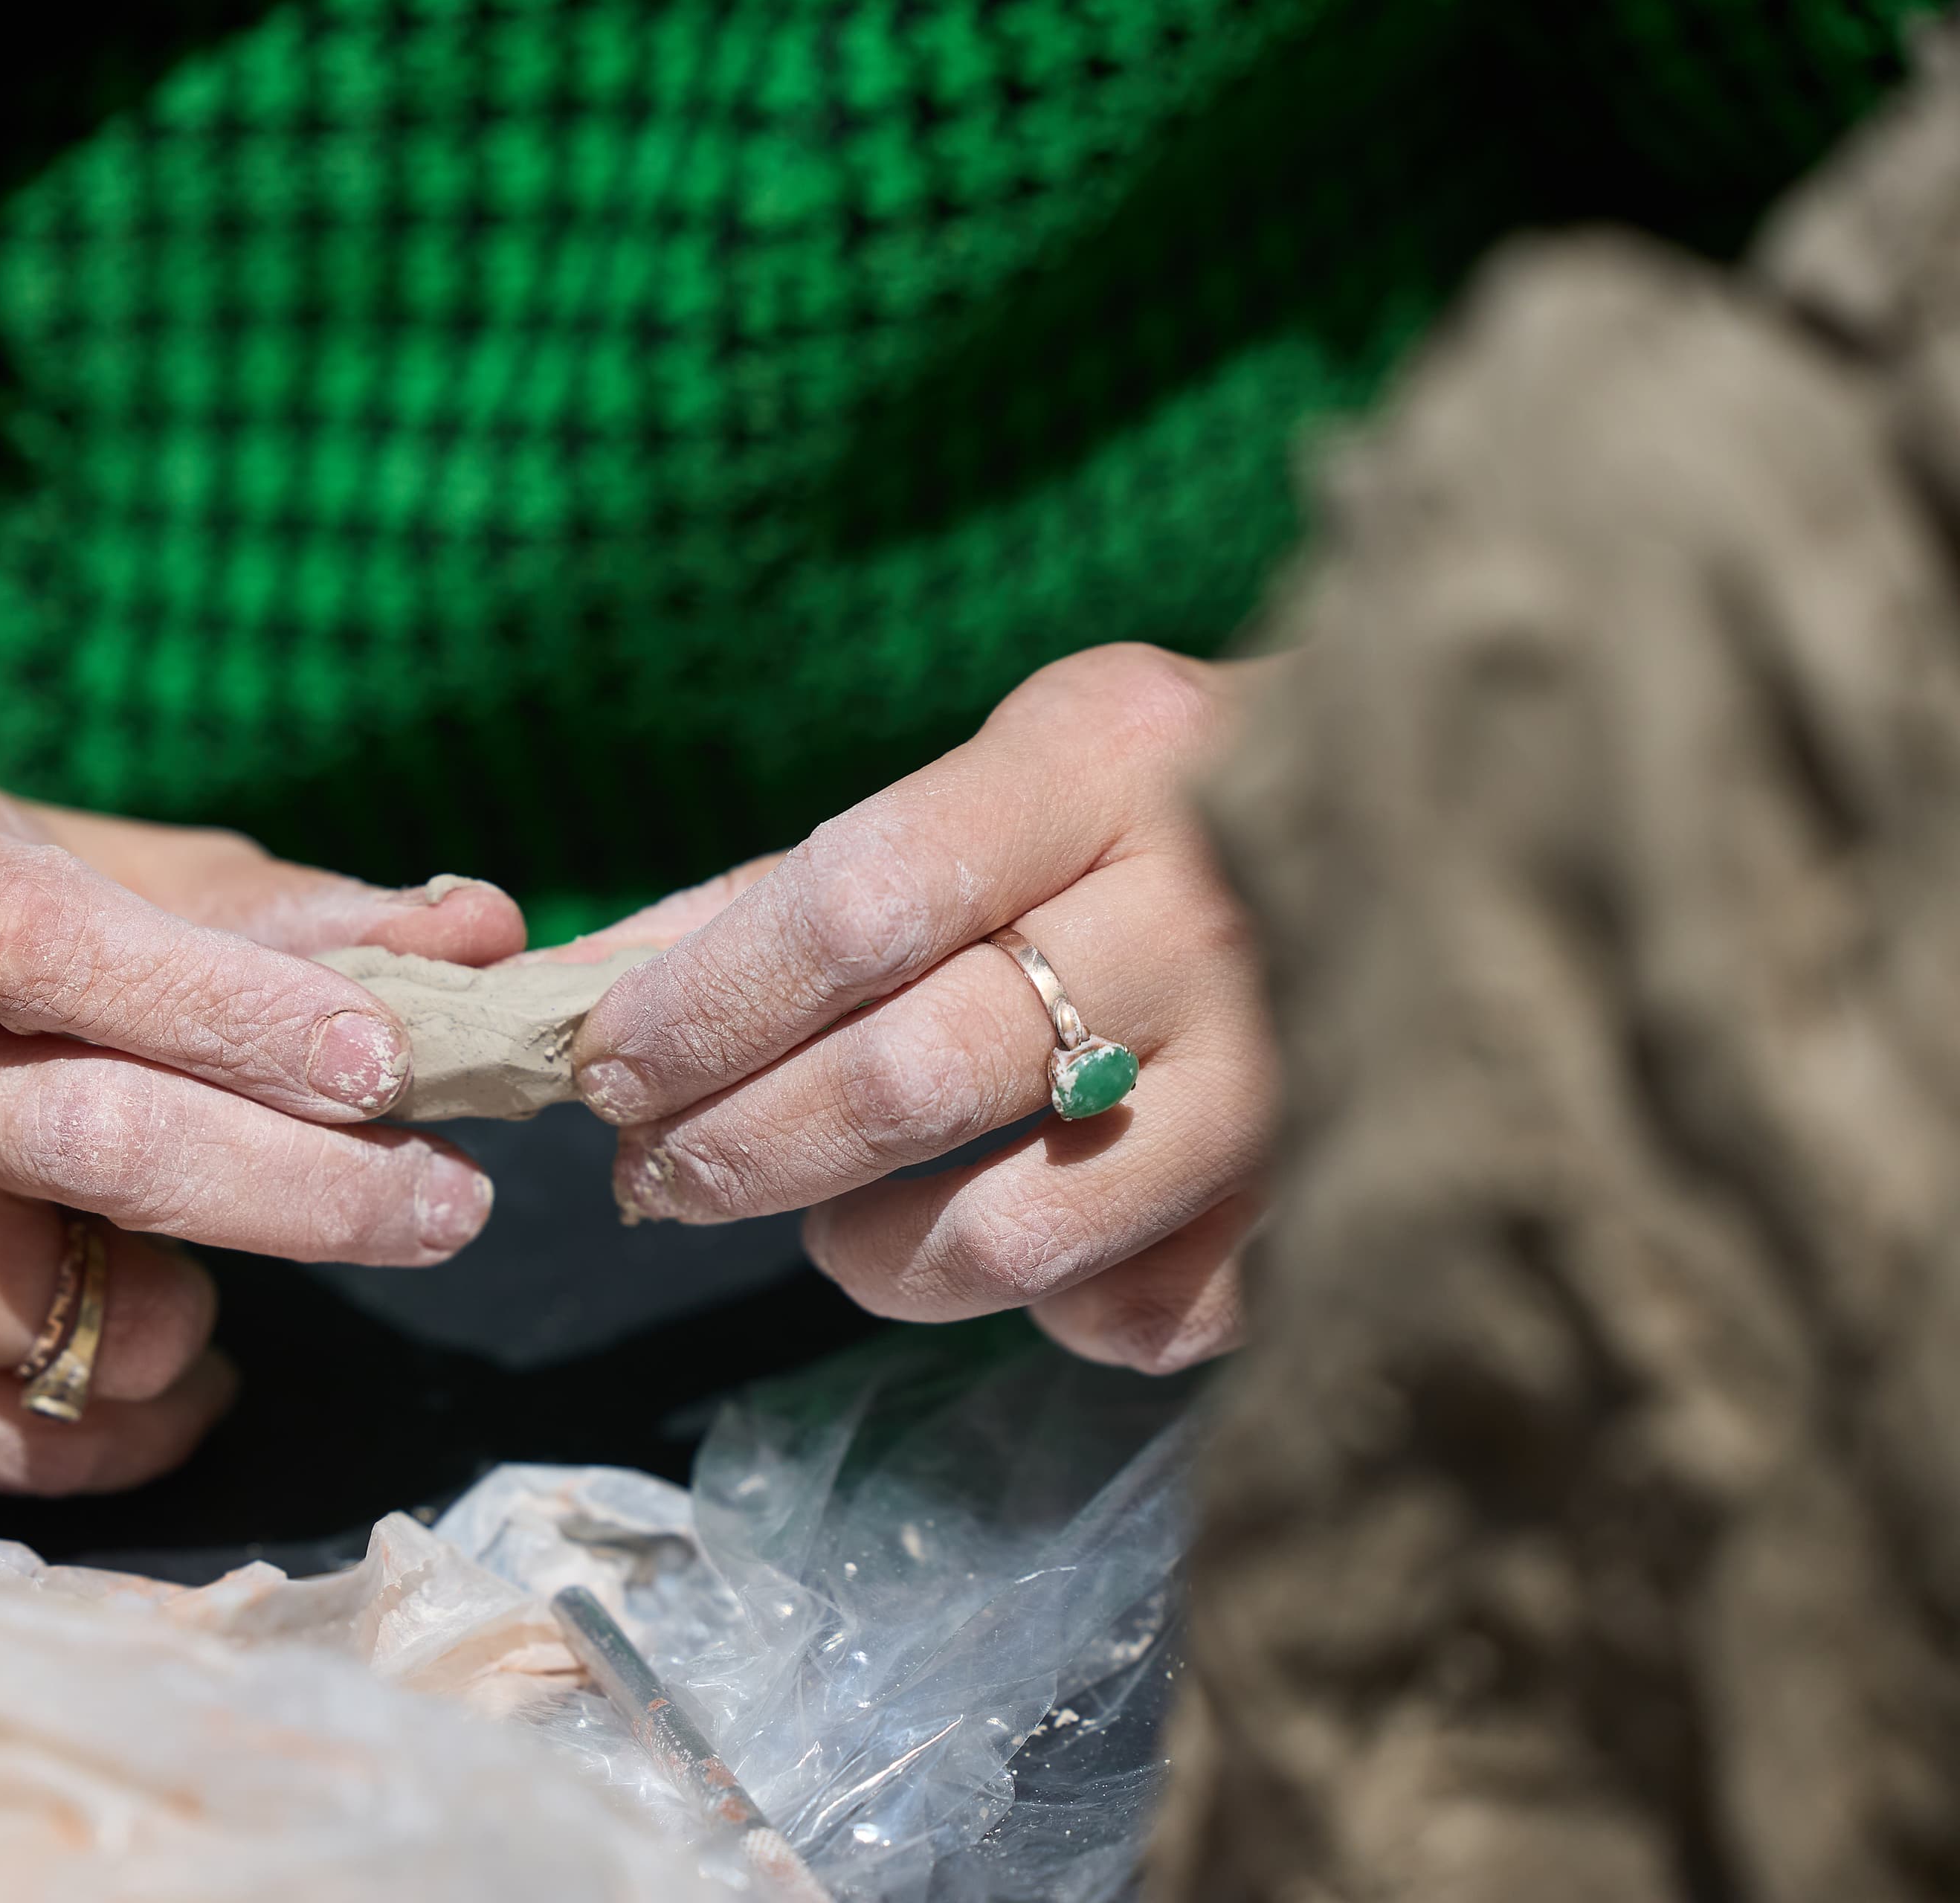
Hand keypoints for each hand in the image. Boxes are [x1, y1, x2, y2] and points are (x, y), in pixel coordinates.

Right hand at [0, 772, 522, 1491]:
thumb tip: (480, 934)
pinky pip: (46, 1442)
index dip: (233, 1009)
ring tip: (209, 1247)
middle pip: (93, 1144)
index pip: (53, 945)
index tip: (392, 1063)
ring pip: (89, 1319)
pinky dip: (154, 1410)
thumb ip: (287, 914)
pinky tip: (162, 1344)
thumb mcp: (99, 879)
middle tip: (446, 1203)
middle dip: (308, 1191)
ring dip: (208, 1305)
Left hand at [568, 645, 1276, 1372]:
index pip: (855, 902)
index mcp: (1105, 759)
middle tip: (662, 1174)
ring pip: (1011, 1233)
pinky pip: (1133, 1313)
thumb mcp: (1007, 776)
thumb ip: (809, 882)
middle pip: (910, 1078)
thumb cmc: (1174, 806)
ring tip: (830, 1225)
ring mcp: (1288, 1067)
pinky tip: (1026, 1248)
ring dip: (870, 1252)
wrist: (1470, 830)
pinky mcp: (1334, 1201)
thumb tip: (603, 984)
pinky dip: (1043, 1306)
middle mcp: (1206, 909)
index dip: (706, 1006)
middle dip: (741, 1147)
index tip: (603, 1067)